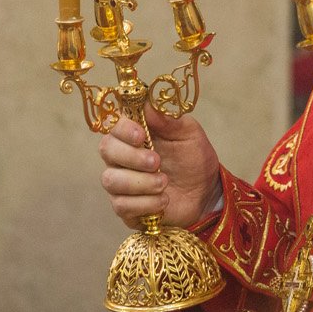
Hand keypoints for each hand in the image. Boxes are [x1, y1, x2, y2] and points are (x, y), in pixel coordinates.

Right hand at [98, 109, 221, 229]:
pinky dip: (144, 203)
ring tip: (164, 183)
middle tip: (157, 162)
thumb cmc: (193, 158)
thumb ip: (170, 120)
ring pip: (111, 180)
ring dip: (140, 182)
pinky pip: (121, 205)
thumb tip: (148, 104)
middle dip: (132, 157)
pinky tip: (163, 200)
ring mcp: (121, 182)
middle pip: (106, 149)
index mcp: (135, 133)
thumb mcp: (189, 134)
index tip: (141, 135)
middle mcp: (122, 156)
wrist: (205, 192)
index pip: (115, 125)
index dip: (124, 129)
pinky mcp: (125, 207)